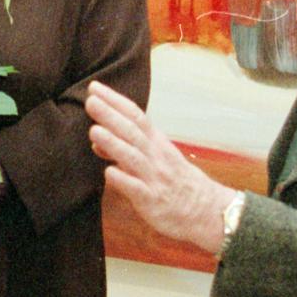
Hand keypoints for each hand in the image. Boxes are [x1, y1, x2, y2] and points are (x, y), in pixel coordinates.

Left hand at [86, 80, 232, 254]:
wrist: (205, 209)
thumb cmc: (175, 181)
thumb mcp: (155, 158)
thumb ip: (126, 147)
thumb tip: (97, 137)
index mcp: (156, 143)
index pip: (135, 116)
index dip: (115, 101)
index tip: (95, 87)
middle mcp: (156, 156)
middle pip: (132, 132)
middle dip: (111, 116)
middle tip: (91, 100)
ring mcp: (154, 178)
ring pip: (133, 157)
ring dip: (114, 143)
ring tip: (94, 131)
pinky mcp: (152, 201)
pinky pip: (136, 189)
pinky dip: (122, 180)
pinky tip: (108, 172)